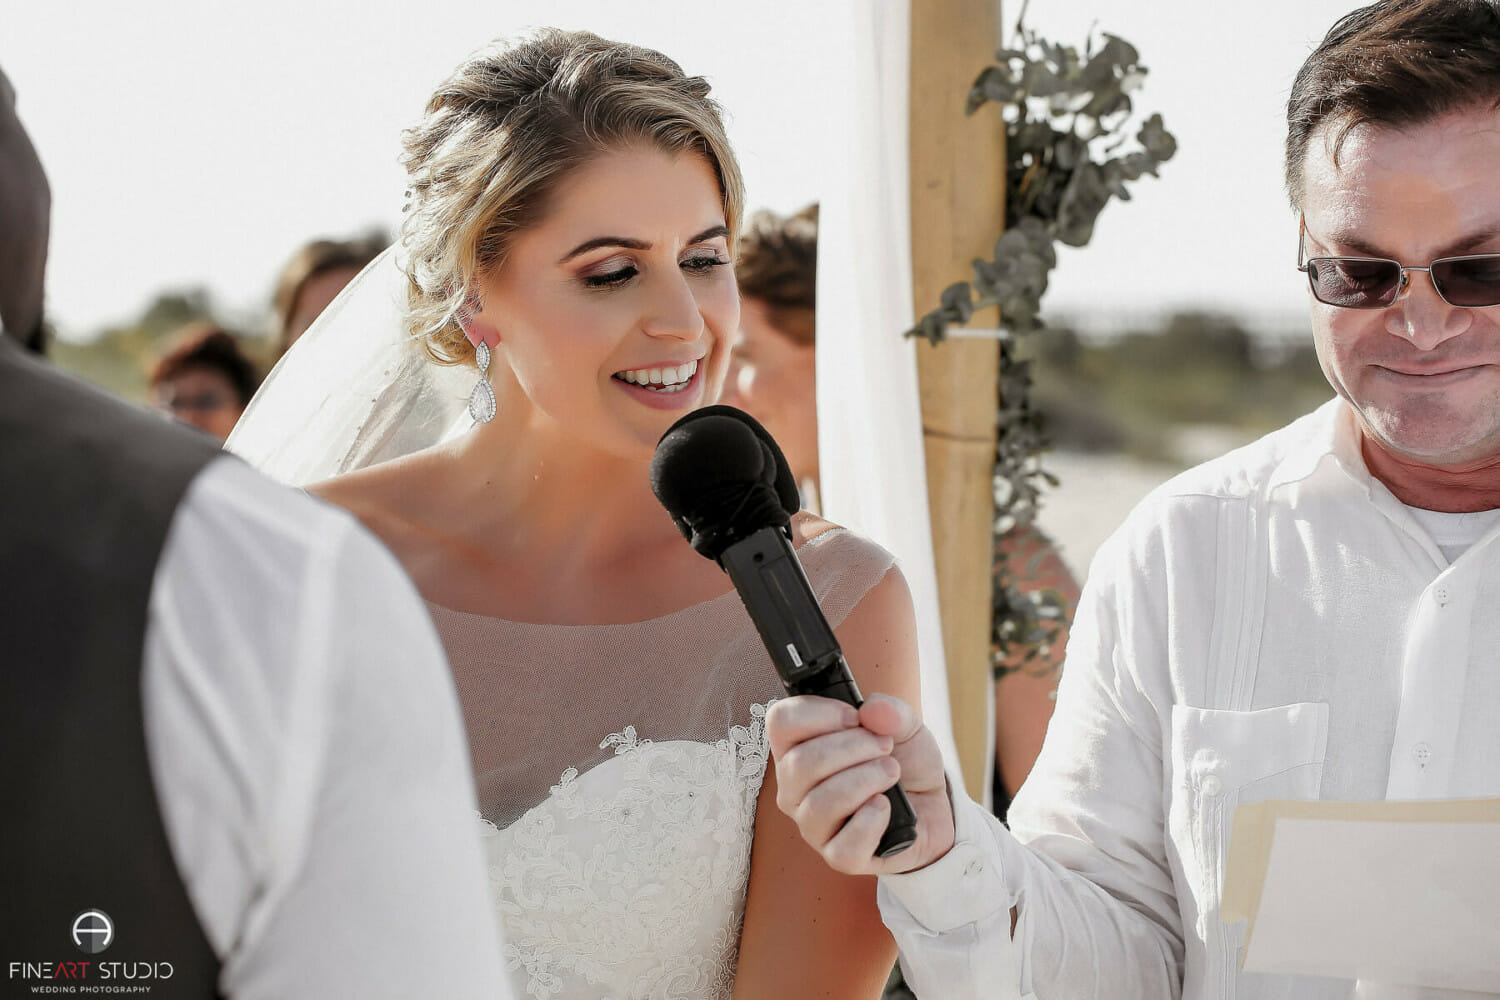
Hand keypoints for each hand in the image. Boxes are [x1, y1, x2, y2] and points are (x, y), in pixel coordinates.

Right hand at [766, 693, 955, 875]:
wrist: (933, 805)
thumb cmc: (905, 763)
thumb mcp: (906, 726)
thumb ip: (893, 711)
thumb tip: (873, 710)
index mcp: (798, 747)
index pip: (781, 722)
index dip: (819, 713)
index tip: (855, 717)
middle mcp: (796, 788)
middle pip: (800, 764)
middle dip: (852, 747)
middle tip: (885, 746)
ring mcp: (813, 826)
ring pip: (820, 804)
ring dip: (864, 780)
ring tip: (891, 772)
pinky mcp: (838, 857)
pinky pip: (844, 846)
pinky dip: (871, 821)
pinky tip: (885, 807)